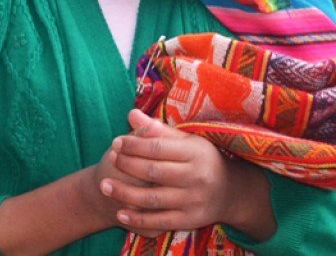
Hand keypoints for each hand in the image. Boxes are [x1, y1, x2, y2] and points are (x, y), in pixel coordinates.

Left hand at [98, 110, 268, 234]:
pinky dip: (138, 218)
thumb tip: (132, 114)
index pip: (158, 147)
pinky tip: (120, 213)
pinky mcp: (190, 220)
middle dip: (127, 166)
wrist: (231, 192)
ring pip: (153, 198)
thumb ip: (158, 129)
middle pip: (153, 171)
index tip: (116, 142)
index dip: (134, 145)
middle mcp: (197, 176)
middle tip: (110, 160)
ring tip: (104, 186)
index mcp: (196, 152)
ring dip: (125, 193)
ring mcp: (194, 200)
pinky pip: (160, 221)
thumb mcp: (186, 141)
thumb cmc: (201, 160)